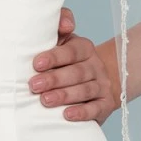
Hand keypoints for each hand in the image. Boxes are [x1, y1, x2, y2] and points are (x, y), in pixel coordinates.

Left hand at [28, 7, 120, 125]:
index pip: (72, 51)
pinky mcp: (105, 104)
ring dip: (64, 95)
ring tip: (45, 100)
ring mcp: (102, 85)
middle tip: (34, 85)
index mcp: (84, 48)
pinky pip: (96, 109)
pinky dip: (82, 112)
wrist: (96, 81)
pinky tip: (67, 115)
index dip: (54, 57)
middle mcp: (96, 65)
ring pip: (85, 90)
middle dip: (54, 79)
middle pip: (77, 72)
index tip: (36, 64)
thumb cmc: (68, 61)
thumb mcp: (64, 42)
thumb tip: (65, 24)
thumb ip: (59, 26)